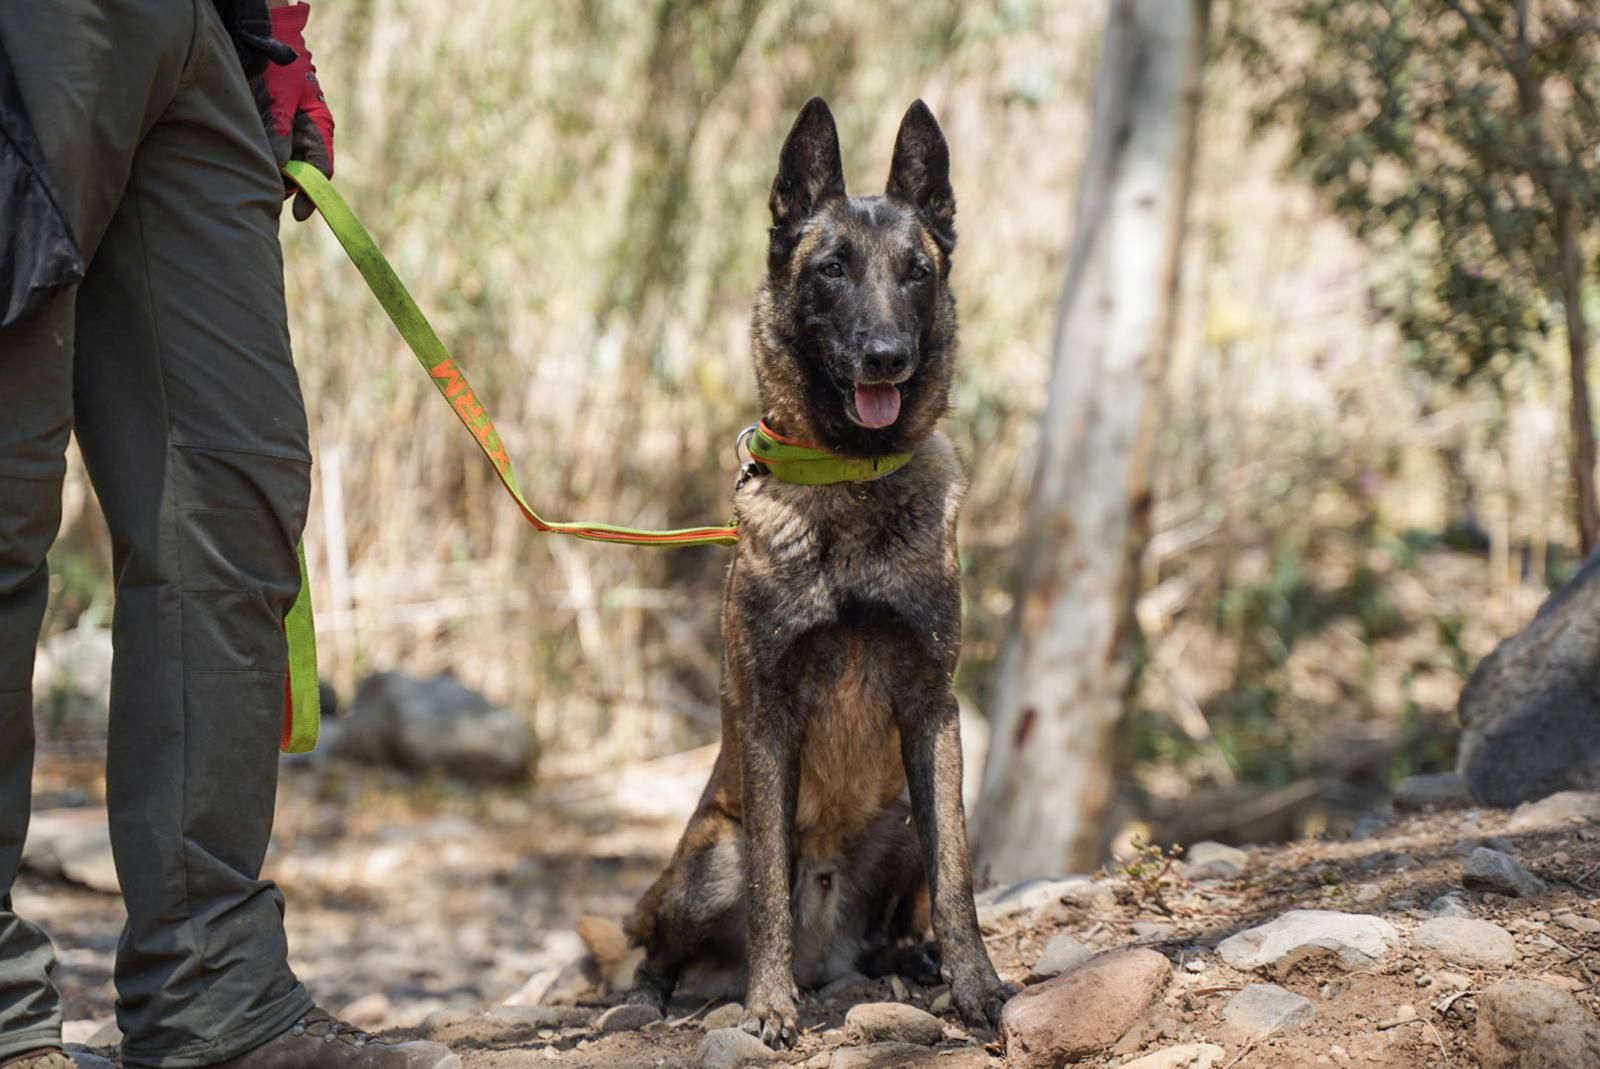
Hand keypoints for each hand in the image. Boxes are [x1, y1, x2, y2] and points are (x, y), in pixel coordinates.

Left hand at [253, 2, 334, 220]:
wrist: (261, 41)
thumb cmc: (278, 66)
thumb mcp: (279, 97)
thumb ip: (279, 132)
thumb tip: (277, 170)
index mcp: (318, 129)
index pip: (320, 170)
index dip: (313, 194)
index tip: (300, 215)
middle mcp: (304, 136)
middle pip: (299, 174)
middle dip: (284, 185)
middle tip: (263, 192)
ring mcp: (287, 135)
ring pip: (280, 167)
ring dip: (268, 174)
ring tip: (250, 176)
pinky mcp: (268, 133)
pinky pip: (265, 156)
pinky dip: (256, 162)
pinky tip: (243, 163)